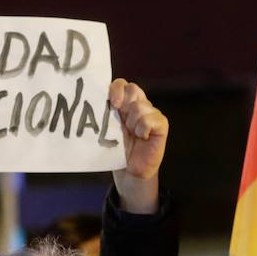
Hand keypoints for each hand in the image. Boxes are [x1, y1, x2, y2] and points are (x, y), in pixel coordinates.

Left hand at [108, 78, 167, 213]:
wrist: (130, 171)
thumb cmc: (118, 150)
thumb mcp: (108, 128)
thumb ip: (106, 113)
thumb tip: (95, 100)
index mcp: (125, 103)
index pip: (122, 84)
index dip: (116, 89)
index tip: (112, 103)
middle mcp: (139, 105)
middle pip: (133, 90)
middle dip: (124, 105)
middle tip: (122, 122)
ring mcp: (151, 114)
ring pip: (140, 107)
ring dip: (133, 123)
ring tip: (133, 135)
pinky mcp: (161, 124)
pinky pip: (150, 119)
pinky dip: (143, 129)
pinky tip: (142, 137)